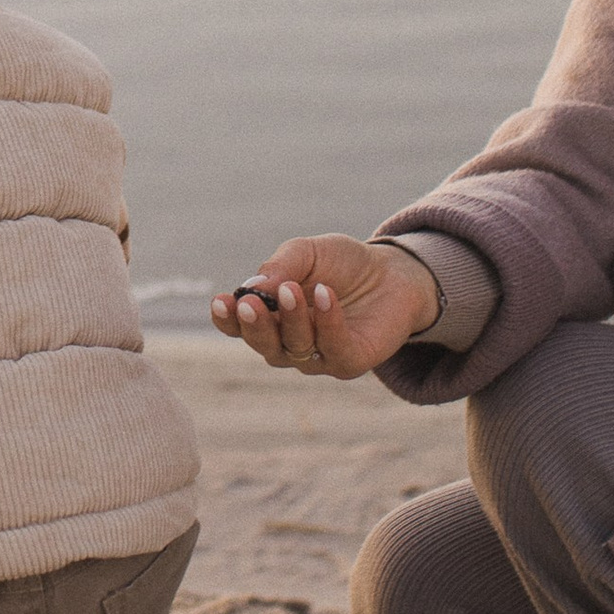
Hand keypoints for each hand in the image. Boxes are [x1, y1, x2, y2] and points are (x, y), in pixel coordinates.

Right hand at [208, 234, 437, 379]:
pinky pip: (334, 350)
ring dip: (291, 319)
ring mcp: (318, 357)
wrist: (392, 272)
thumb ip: (280, 266)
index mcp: (270, 318)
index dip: (226, 319)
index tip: (221, 301)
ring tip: (293, 289)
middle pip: (263, 345)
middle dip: (255, 325)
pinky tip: (325, 296)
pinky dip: (327, 324)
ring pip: (294, 349)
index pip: (238, 326)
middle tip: (250, 303)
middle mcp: (288, 343)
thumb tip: (252, 287)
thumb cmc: (341, 264)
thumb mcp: (307, 252)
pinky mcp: (350, 362)